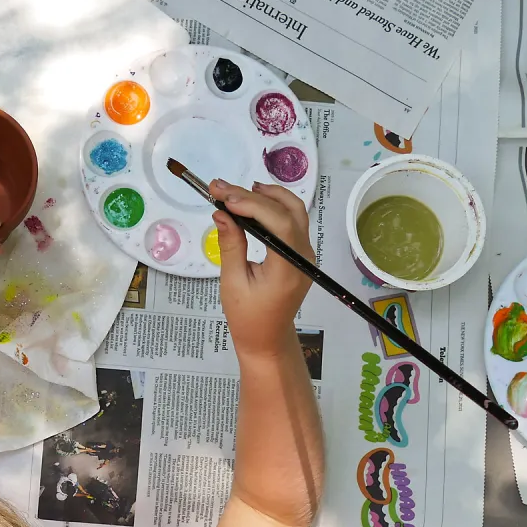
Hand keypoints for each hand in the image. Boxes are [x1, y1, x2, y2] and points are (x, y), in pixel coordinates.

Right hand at [210, 179, 313, 358]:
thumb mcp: (233, 283)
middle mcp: (303, 257)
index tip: (226, 198)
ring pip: (295, 212)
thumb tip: (222, 213)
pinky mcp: (300, 253)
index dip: (253, 205)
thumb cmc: (248, 317)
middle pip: (288, 212)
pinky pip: (292, 222)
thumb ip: (230, 245)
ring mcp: (305, 253)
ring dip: (268, 196)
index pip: (279, 223)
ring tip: (239, 190)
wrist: (267, 338)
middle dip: (253, 196)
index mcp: (288, 269)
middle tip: (221, 188)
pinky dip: (273, 207)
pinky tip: (253, 202)